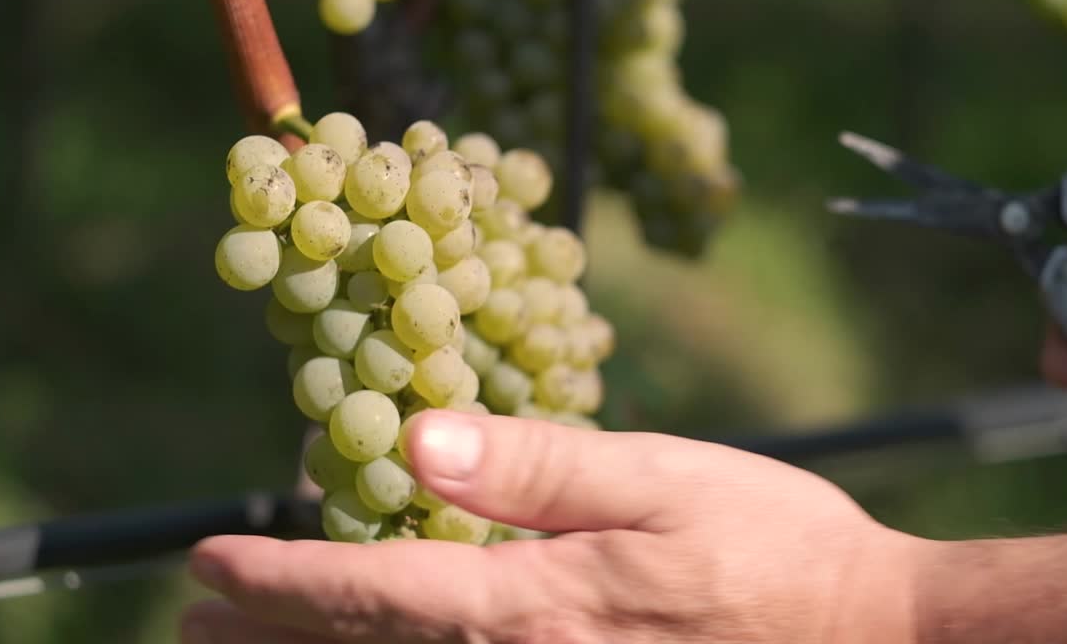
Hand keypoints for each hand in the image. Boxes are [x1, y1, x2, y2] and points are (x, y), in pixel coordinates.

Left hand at [178, 410, 919, 642]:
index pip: (370, 598)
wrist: (871, 640)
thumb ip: (536, 466)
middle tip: (195, 626)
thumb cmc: (773, 550)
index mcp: (532, 611)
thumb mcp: (661, 482)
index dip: (278, 585)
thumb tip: (416, 442)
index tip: (206, 568)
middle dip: (272, 642)